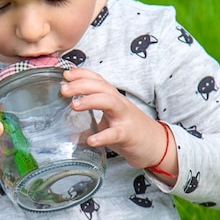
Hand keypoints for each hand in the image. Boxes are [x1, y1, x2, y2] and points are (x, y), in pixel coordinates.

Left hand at [61, 68, 177, 183]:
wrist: (155, 145)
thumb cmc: (129, 130)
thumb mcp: (109, 119)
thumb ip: (91, 119)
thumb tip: (67, 129)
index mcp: (112, 98)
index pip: (97, 80)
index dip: (82, 74)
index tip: (65, 74)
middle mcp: (119, 103)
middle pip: (101, 87)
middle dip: (81, 84)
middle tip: (63, 89)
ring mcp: (125, 117)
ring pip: (109, 102)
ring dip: (90, 101)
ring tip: (74, 105)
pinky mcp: (129, 134)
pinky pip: (115, 133)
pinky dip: (102, 136)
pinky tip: (91, 140)